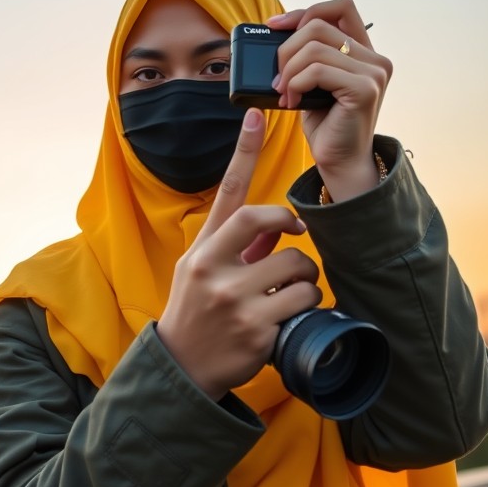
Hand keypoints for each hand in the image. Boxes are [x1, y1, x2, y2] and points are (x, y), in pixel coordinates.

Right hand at [156, 108, 321, 399]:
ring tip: (287, 296)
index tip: (255, 116)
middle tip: (297, 246)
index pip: (228, 194)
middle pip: (271, 221)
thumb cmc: (197, 315)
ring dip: (304, 280)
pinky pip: (304, 300)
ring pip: (298, 266)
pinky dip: (305, 306)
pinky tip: (287, 319)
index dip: (243, 152)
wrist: (182, 370)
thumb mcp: (203, 275)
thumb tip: (278, 225)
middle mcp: (214, 269)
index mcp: (202, 251)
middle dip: (294, 232)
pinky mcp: (257, 328)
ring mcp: (235, 299)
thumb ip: (237, 247)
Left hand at [266, 0, 392, 202]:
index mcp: (364, 52)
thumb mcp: (313, 81)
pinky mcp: (365, 89)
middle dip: (287, 49)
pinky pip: (317, 70)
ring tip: (283, 93)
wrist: (339, 162)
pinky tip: (292, 101)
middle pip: (319, 25)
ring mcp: (374, 72)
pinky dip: (295, 84)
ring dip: (288, 71)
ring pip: (314, 48)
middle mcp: (375, 58)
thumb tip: (277, 31)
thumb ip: (309, 54)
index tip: (275, 26)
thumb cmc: (324, 124)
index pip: (340, 7)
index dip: (304, 11)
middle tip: (277, 78)